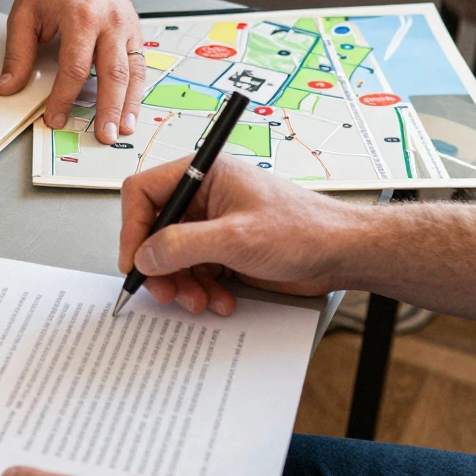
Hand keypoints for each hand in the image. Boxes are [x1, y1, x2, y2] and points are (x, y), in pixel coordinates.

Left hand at [0, 0, 145, 144]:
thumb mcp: (25, 11)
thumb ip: (17, 52)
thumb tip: (8, 86)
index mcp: (80, 17)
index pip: (74, 68)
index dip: (64, 98)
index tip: (54, 117)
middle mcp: (109, 23)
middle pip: (112, 74)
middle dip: (108, 110)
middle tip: (103, 136)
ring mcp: (126, 27)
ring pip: (133, 72)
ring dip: (129, 105)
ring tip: (124, 129)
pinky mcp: (134, 31)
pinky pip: (139, 64)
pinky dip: (137, 90)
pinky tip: (132, 108)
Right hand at [119, 155, 351, 314]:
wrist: (342, 254)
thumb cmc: (304, 230)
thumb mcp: (236, 238)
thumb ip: (183, 245)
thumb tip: (144, 256)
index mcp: (203, 175)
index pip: (143, 193)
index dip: (133, 228)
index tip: (135, 261)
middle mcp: (202, 197)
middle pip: (153, 230)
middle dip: (158, 265)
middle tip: (165, 290)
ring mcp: (211, 225)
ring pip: (170, 256)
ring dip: (180, 283)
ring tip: (198, 300)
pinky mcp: (221, 249)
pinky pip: (192, 271)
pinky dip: (199, 289)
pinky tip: (219, 300)